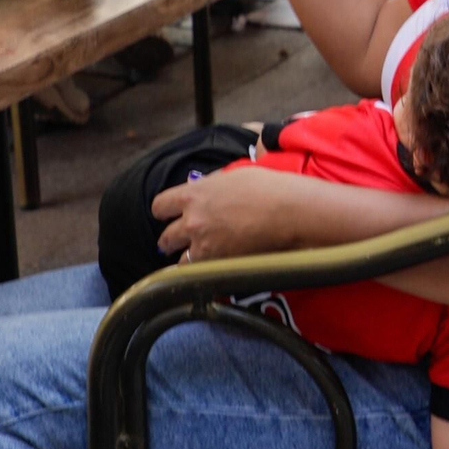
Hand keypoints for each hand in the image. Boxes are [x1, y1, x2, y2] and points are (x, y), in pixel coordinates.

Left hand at [150, 166, 281, 262]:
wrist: (289, 211)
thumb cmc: (267, 188)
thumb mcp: (232, 175)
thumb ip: (211, 185)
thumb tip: (202, 188)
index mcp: (193, 195)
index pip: (159, 206)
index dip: (163, 211)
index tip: (167, 214)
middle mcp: (193, 222)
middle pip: (165, 238)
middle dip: (170, 239)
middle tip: (176, 240)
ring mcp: (205, 246)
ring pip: (181, 261)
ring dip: (187, 259)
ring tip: (196, 258)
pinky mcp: (221, 264)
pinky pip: (203, 273)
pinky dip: (206, 271)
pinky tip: (215, 266)